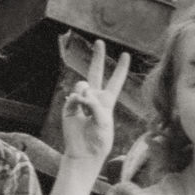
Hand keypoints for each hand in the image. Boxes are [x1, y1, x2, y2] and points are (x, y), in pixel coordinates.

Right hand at [61, 39, 130, 164]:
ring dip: (86, 93)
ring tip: (86, 107)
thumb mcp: (105, 122)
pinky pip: (73, 96)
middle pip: (96, 73)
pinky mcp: (69, 107)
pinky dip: (77, 101)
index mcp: (107, 101)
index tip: (125, 55)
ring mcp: (81, 101)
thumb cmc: (99, 140)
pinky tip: (79, 108)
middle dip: (97, 57)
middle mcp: (94, 98)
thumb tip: (82, 94)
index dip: (121, 68)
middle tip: (99, 42)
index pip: (115, 81)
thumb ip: (96, 105)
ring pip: (83, 84)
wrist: (85, 152)